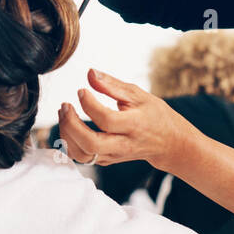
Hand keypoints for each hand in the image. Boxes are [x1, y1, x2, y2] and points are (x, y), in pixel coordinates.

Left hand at [56, 68, 194, 171]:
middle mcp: (123, 144)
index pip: (107, 120)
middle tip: (65, 105)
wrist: (169, 143)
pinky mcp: (107, 160)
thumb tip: (90, 73)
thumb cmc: (154, 115)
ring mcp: (114, 155)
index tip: (81, 90)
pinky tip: (68, 124)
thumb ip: (112, 85)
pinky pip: (82, 157)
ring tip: (64, 114)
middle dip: (71, 125)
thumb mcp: (138, 95)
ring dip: (67, 135)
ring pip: (83, 155)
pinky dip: (70, 142)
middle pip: (91, 143)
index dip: (89, 104)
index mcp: (134, 125)